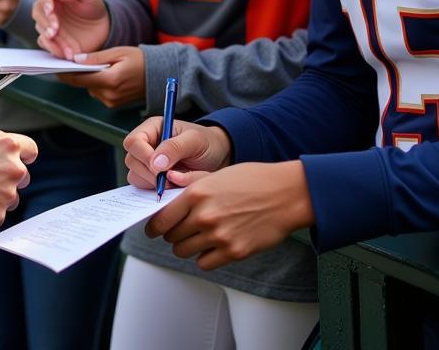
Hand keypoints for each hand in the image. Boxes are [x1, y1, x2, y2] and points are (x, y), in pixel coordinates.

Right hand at [0, 129, 38, 229]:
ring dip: (0, 195)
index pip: (31, 150)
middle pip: (23, 175)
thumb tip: (1, 147)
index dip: (24, 155)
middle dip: (9, 176)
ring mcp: (8, 194)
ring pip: (11, 196)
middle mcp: (14, 169)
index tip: (18, 158)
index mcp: (9, 146)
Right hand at [33, 0, 108, 58]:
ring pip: (42, 30)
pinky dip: (54, 49)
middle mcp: (48, 6)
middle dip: (46, 22)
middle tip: (55, 31)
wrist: (101, 26)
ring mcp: (48, 23)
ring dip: (52, 39)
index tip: (50, 10)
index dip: (45, 0)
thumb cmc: (93, 5)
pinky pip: (45, 43)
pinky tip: (66, 53)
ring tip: (67, 48)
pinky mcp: (51, 38)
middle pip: (38, 11)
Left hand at [57, 46, 144, 107]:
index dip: (64, 73)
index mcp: (110, 80)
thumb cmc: (139, 60)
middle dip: (77, 73)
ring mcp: (111, 101)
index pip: (79, 79)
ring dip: (89, 78)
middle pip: (83, 84)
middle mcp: (109, 94)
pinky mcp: (113, 104)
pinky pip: (98, 92)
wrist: (158, 75)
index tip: (54, 66)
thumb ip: (95, 58)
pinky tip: (105, 74)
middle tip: (71, 60)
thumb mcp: (118, 52)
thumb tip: (75, 60)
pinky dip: (97, 83)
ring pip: (90, 88)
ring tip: (94, 65)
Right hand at [124, 117, 231, 190]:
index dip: (143, 156)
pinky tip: (173, 189)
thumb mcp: (195, 141)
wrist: (218, 158)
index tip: (159, 169)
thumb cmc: (207, 143)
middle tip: (171, 179)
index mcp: (152, 129)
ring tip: (176, 183)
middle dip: (150, 174)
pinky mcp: (151, 180)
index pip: (133, 142)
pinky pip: (145, 189)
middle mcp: (146, 145)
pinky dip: (157, 192)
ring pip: (135, 177)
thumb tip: (155, 163)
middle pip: (131, 161)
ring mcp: (147, 164)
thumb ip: (175, 148)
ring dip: (153, 184)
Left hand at [144, 160, 314, 269]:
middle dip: (172, 234)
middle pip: (171, 236)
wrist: (284, 194)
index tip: (153, 229)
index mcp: (196, 194)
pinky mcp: (234, 252)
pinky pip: (204, 263)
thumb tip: (166, 203)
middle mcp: (204, 216)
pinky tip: (211, 246)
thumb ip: (189, 190)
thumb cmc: (251, 180)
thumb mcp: (214, 176)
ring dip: (186, 246)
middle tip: (179, 230)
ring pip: (184, 252)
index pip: (161, 219)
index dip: (154, 226)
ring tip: (196, 238)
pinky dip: (204, 257)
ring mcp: (219, 236)